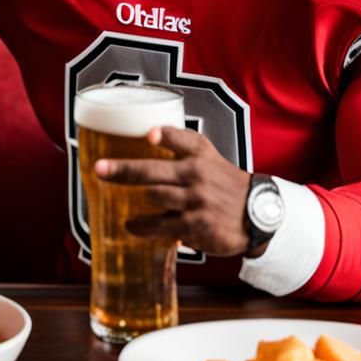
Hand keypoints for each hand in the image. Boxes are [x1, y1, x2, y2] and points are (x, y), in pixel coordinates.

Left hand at [94, 125, 252, 256]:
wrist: (260, 215)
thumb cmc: (226, 184)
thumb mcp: (210, 158)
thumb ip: (182, 145)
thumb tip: (148, 134)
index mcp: (201, 157)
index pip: (184, 140)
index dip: (166, 135)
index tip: (150, 134)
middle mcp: (198, 176)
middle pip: (155, 171)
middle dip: (124, 170)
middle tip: (100, 169)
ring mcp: (197, 202)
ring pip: (156, 197)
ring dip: (130, 199)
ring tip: (109, 198)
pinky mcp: (197, 226)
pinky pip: (163, 226)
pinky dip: (144, 226)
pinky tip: (131, 226)